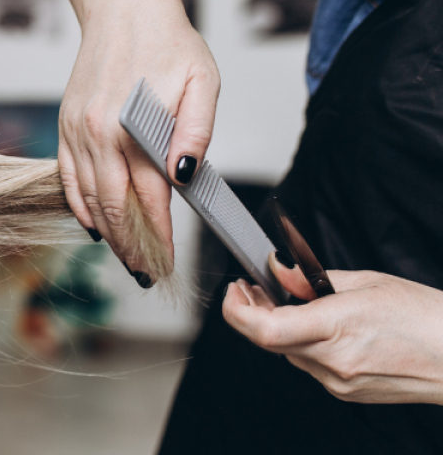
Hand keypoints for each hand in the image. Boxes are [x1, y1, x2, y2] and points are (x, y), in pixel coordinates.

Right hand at [59, 15, 217, 282]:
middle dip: (131, 244)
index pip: (148, 196)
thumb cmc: (168, 42)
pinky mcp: (66, 125)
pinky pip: (68, 177)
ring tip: (125, 256)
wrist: (123, 9)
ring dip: (107, 231)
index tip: (167, 258)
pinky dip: (79, 205)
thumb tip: (185, 174)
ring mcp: (77, 131)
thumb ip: (195, 130)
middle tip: (146, 271)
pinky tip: (94, 224)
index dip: (158, 234)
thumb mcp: (202, 80)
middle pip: (113, 206)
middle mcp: (97, 133)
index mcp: (131, 125)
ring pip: (89, 197)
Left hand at [223, 253, 442, 404]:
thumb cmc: (424, 317)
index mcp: (337, 327)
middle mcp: (333, 361)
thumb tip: (277, 268)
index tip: (236, 290)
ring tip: (288, 301)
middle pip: (268, 340)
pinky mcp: (345, 392)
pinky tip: (318, 326)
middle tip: (254, 288)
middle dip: (253, 312)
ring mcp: (338, 382)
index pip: (264, 329)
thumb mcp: (365, 282)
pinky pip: (310, 364)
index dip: (238, 310)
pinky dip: (305, 343)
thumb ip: (310, 279)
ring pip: (288, 352)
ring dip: (279, 327)